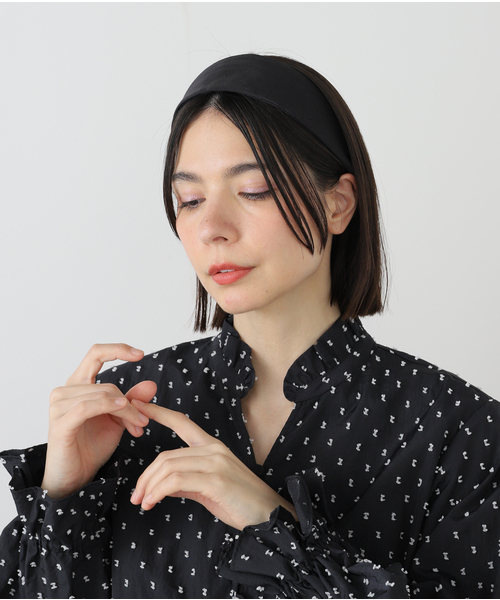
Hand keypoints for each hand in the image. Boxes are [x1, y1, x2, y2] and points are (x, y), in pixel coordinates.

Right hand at [41, 343, 156, 498]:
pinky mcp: (60, 423)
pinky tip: (122, 410)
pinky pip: (88, 406)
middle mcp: (65, 391)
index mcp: (78, 385)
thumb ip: (132, 401)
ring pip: (103, 395)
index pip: (96, 354)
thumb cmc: (91, 446)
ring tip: (137, 427)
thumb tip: (151, 384)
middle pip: (109, 384)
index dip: (118, 350)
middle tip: (144, 421)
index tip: (141, 354)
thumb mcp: (118, 420)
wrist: (75, 477)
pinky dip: (108, 406)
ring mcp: (59, 406)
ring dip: (126, 410)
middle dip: (132, 403)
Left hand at [130, 401, 296, 530]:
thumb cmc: (240, 502)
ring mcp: (215, 462)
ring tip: (142, 502)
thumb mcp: (208, 488)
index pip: (181, 422)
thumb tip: (161, 486)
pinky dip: (159, 492)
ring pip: (169, 466)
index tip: (139, 406)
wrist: (268, 515)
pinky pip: (177, 481)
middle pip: (166, 456)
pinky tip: (152, 503)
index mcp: (212, 446)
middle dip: (145, 476)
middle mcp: (213, 449)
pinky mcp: (216, 479)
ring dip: (149, 486)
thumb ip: (186, 482)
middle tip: (135, 496)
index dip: (159, 412)